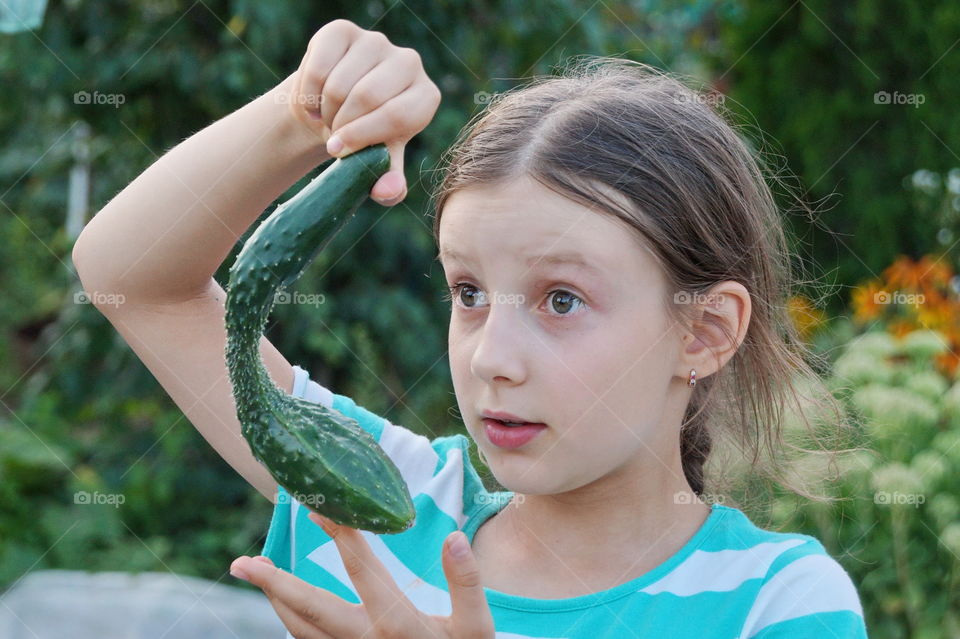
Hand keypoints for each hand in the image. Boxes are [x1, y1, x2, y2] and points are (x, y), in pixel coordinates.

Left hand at [230, 512, 494, 637]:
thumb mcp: (476, 628)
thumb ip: (467, 583)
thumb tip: (454, 537)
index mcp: (398, 625)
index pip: (363, 570)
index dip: (342, 535)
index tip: (319, 508)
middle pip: (311, 610)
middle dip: (275, 583)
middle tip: (243, 563)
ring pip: (301, 632)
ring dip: (277, 600)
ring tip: (259, 571)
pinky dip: (293, 621)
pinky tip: (288, 604)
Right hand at [284, 18, 440, 206]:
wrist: (332, 110)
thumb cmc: (363, 139)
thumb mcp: (378, 163)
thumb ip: (388, 183)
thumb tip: (386, 192)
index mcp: (426, 97)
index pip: (396, 116)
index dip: (361, 138)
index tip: (339, 152)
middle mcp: (409, 62)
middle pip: (366, 97)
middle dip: (341, 125)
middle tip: (333, 137)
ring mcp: (377, 41)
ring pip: (339, 83)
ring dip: (324, 111)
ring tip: (327, 120)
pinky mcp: (343, 30)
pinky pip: (318, 66)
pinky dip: (308, 94)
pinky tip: (314, 101)